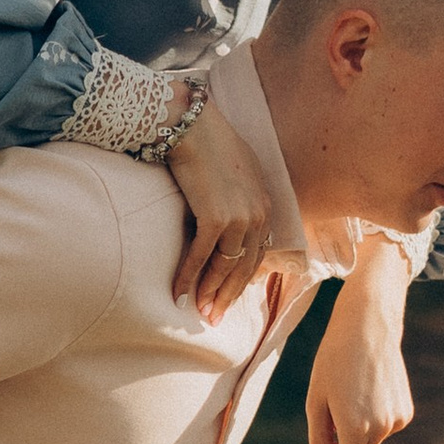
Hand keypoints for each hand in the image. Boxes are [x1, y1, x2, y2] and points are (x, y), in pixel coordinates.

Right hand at [165, 88, 276, 319]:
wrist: (194, 125)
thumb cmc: (210, 143)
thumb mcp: (237, 172)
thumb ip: (239, 198)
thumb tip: (228, 219)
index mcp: (265, 206)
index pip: (256, 254)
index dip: (241, 281)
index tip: (227, 297)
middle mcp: (258, 215)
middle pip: (244, 268)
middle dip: (228, 296)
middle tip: (215, 318)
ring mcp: (239, 218)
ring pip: (224, 268)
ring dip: (209, 293)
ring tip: (200, 313)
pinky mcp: (216, 218)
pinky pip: (201, 257)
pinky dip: (188, 277)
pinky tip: (179, 293)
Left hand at [302, 242, 413, 443]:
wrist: (369, 327)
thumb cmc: (333, 361)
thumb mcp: (316, 402)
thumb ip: (318, 443)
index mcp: (356, 429)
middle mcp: (382, 429)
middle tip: (323, 427)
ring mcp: (397, 420)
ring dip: (353, 434)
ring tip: (345, 398)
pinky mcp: (405, 411)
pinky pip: (382, 429)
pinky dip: (369, 421)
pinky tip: (364, 392)